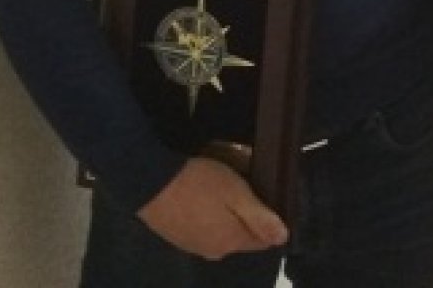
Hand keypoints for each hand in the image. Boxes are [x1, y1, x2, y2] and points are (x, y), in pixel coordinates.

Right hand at [137, 156, 287, 260]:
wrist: (149, 181)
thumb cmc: (199, 182)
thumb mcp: (236, 192)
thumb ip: (260, 217)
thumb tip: (284, 237)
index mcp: (231, 242)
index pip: (262, 240)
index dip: (268, 220)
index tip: (265, 197)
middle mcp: (214, 251)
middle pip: (240, 236)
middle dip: (246, 217)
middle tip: (243, 186)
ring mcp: (193, 246)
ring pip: (221, 233)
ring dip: (225, 217)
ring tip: (222, 189)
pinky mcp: (176, 237)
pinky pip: (202, 229)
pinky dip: (206, 217)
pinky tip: (201, 198)